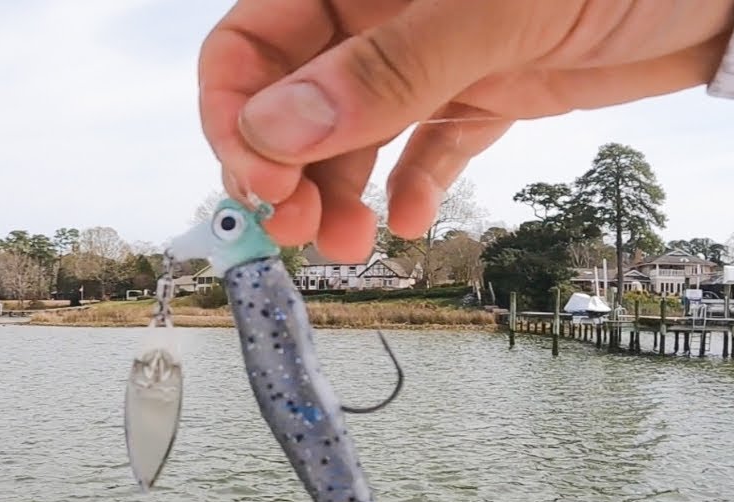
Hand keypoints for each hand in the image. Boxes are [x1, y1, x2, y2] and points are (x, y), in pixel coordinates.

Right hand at [199, 0, 733, 261]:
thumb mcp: (496, 10)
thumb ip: (388, 69)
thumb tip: (274, 132)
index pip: (252, 41)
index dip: (238, 113)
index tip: (261, 179)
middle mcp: (385, 13)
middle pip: (294, 100)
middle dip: (285, 171)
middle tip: (302, 233)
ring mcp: (436, 57)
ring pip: (355, 135)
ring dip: (341, 194)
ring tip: (354, 247)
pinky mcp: (489, 94)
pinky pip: (431, 148)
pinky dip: (414, 188)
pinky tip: (411, 223)